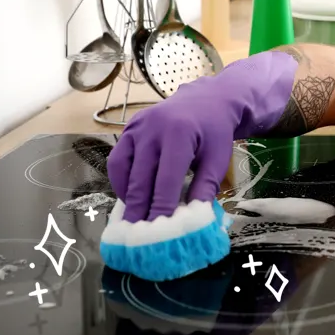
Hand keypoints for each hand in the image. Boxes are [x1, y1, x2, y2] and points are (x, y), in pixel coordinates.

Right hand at [107, 51, 298, 222]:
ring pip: (124, 169)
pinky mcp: (129, 128)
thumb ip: (204, 188)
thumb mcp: (217, 159)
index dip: (160, 208)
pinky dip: (120, 179)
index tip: (156, 231)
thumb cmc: (215, 132)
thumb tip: (193, 219)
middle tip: (136, 234)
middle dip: (139, 208)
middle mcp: (153, 129)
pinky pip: (118, 158)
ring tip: (132, 218)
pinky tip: (130, 195)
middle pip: (141, 177)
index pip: (166, 181)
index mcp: (178, 135)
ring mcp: (137, 127)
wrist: (208, 100)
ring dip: (126, 196)